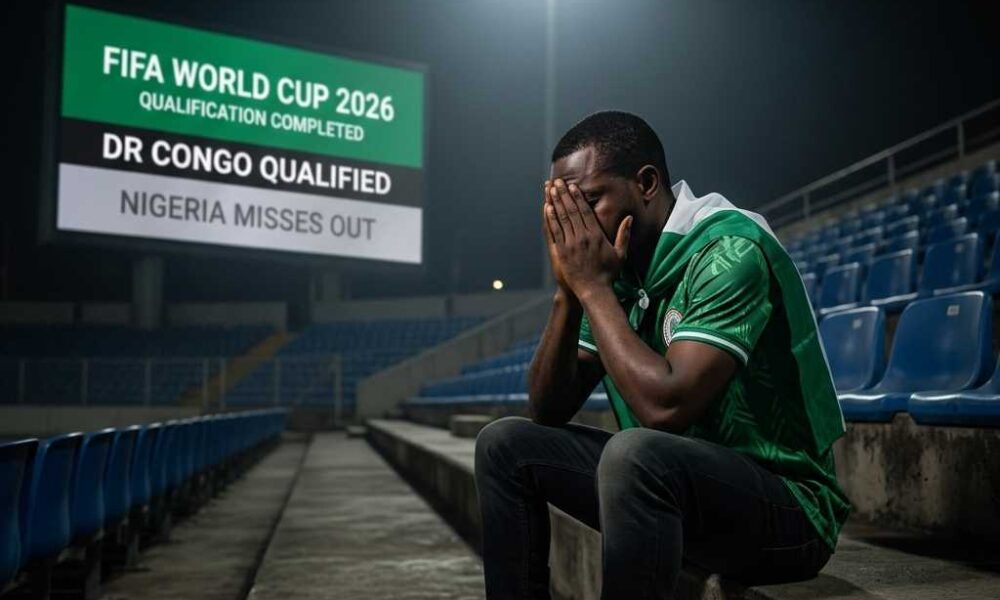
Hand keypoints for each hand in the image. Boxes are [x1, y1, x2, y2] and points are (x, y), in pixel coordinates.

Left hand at [544, 178, 631, 299]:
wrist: (594, 290)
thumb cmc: (608, 273)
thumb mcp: (621, 253)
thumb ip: (624, 234)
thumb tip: (630, 218)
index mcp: (596, 235)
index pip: (585, 211)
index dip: (577, 197)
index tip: (572, 186)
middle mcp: (582, 237)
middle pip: (571, 211)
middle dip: (564, 194)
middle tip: (557, 181)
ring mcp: (571, 244)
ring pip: (562, 218)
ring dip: (555, 202)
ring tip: (550, 189)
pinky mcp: (561, 252)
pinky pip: (555, 231)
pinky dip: (551, 219)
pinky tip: (547, 208)